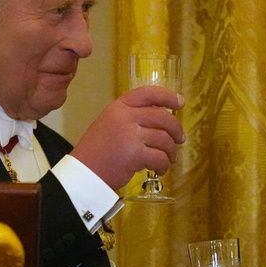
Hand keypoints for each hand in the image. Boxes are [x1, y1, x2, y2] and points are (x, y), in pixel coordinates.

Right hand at [70, 85, 184, 189]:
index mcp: (119, 106)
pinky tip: (159, 170)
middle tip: (180, 139)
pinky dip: (164, 165)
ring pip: (164, 139)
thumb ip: (132, 117)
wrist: (84, 173)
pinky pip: (160, 157)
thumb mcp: (110, 123)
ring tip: (168, 159)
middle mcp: (125, 116)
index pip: (148, 93)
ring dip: (171, 151)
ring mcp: (130, 135)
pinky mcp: (135, 154)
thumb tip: (164, 117)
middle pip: (163, 117)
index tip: (181, 102)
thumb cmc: (98, 151)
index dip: (168, 96)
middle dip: (176, 129)